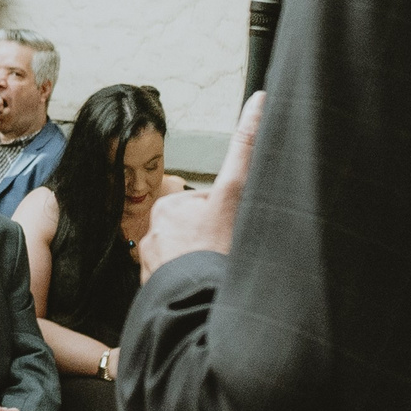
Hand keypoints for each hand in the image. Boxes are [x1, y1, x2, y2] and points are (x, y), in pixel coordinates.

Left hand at [139, 92, 263, 278]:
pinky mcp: (152, 291)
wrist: (197, 311)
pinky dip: (190, 288)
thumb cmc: (219, 250)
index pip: (209, 208)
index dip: (228, 220)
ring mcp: (152, 265)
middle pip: (197, 234)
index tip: (233, 236)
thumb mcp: (236, 195)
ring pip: (188, 261)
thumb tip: (258, 98)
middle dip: (214, 244)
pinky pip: (176, 287)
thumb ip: (246, 147)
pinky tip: (203, 293)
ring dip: (202, 267)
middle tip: (228, 258)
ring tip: (216, 278)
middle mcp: (154, 234)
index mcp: (170, 208)